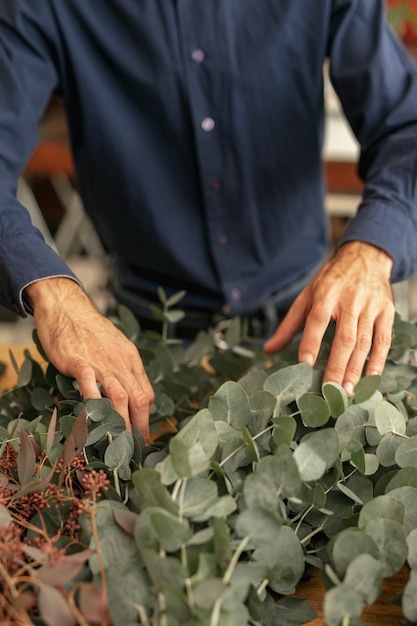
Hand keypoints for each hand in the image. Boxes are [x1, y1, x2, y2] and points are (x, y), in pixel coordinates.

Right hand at [24, 277, 153, 439]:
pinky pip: (90, 385)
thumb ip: (123, 369)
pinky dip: (95, 404)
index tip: (142, 435)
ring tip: (120, 444)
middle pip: (138, 399)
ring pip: (119, 396)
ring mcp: (101, 362)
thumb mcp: (115, 347)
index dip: (147, 418)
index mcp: (131, 360)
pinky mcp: (79, 362)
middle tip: (135, 448)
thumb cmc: (89, 330)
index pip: (146, 393)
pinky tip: (94, 420)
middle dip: (140, 427)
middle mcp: (121, 362)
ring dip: (122, 423)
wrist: (67, 308)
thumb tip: (129, 395)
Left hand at [263, 241, 394, 393]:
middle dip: (337, 365)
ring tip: (347, 390)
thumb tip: (268, 350)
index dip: (311, 341)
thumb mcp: (306, 296)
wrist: (365, 256)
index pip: (317, 319)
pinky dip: (378, 360)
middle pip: (344, 337)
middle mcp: (349, 300)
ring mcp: (370, 306)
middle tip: (330, 390)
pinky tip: (371, 378)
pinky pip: (383, 340)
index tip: (305, 363)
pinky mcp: (386, 312)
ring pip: (364, 342)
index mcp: (325, 294)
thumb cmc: (331, 281)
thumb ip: (288, 325)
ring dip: (356, 368)